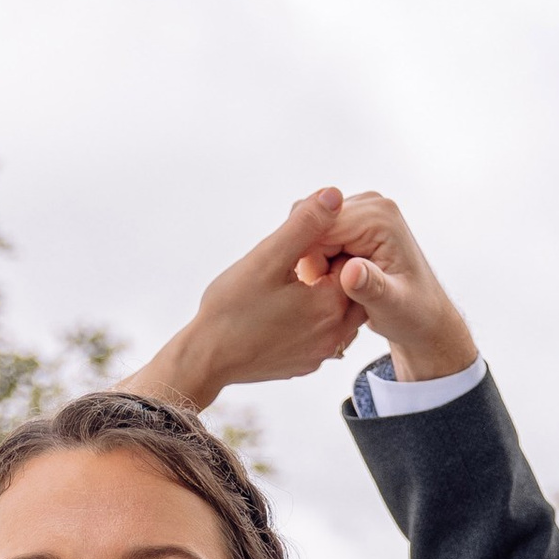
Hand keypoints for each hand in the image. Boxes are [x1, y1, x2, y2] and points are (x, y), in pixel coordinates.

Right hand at [128, 189, 372, 410]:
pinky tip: (288, 308)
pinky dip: (313, 316)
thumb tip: (334, 194)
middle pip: (349, 288)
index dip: (329, 243)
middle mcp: (336, 334)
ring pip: (339, 312)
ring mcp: (322, 353)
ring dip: (324, 293)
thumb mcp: (267, 257)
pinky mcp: (307, 364)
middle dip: (330, 268)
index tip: (302, 242)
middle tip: (298, 259)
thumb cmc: (232, 307)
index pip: (351, 260)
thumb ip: (305, 224)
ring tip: (294, 282)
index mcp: (332, 304)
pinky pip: (322, 333)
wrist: (208, 359)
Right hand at [298, 191, 478, 385]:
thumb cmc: (413, 314)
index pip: (322, 227)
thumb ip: (372, 288)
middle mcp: (371, 204)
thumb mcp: (393, 307)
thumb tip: (350, 271)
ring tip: (332, 291)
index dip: (311, 261)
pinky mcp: (355, 222)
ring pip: (313, 230)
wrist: (425, 316)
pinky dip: (320, 261)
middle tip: (326, 295)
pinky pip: (320, 236)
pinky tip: (332, 283)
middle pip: (314, 224)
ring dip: (315, 262)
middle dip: (313, 260)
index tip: (318, 291)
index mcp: (379, 217)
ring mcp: (362, 210)